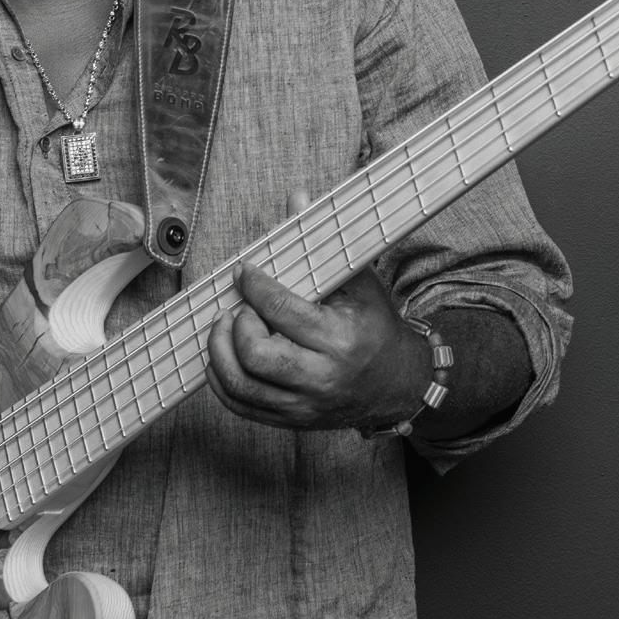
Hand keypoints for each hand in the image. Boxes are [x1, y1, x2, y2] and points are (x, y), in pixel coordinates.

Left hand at [206, 194, 429, 430]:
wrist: (398, 382)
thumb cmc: (376, 327)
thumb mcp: (359, 282)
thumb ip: (323, 242)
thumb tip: (297, 199)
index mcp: (340, 339)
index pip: (281, 309)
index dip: (254, 286)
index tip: (245, 271)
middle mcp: (321, 376)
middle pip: (255, 354)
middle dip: (236, 325)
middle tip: (239, 308)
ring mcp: (304, 404)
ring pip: (241, 385)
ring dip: (219, 352)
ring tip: (224, 328)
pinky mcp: (292, 419)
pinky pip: (241, 406)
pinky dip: (221, 381)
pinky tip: (223, 357)